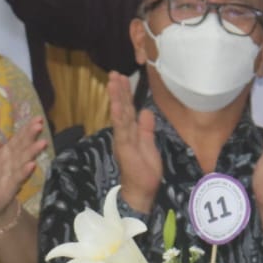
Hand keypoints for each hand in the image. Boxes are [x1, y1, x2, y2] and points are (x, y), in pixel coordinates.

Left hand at [0, 106, 46, 222]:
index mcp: (7, 151)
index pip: (19, 138)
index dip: (27, 129)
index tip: (37, 119)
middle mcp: (12, 160)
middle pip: (23, 146)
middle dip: (31, 136)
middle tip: (40, 125)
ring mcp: (13, 173)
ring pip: (23, 160)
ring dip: (32, 152)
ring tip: (42, 143)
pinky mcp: (11, 186)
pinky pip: (18, 177)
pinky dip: (25, 171)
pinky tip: (32, 165)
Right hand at [110, 73, 161, 215]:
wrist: (141, 190)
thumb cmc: (144, 169)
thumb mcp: (149, 144)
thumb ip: (146, 128)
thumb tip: (146, 111)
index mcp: (130, 132)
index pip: (127, 109)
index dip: (125, 93)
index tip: (122, 77)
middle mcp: (124, 133)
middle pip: (121, 108)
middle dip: (118, 90)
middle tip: (114, 73)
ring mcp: (123, 139)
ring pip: (120, 114)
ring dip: (116, 97)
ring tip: (113, 81)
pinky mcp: (124, 147)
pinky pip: (122, 129)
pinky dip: (118, 116)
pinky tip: (116, 104)